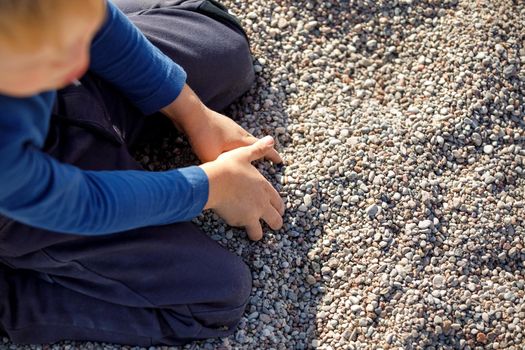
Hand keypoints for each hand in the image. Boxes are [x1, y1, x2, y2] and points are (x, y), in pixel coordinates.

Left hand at [161, 84, 280, 162]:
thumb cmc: (204, 136)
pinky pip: (232, 135)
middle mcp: (239, 132)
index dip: (272, 156)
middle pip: (255, 142)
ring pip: (244, 138)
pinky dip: (235, 142)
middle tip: (269, 155)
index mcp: (242, 141)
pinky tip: (228, 146)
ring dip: (248, 146)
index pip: (262, 149)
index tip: (280, 161)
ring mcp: (229, 126)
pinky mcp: (219, 123)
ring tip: (249, 154)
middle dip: (263, 150)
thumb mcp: (215, 159)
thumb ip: (224, 170)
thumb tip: (229, 181)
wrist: (191, 114)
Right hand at [199, 136, 284, 240]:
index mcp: (264, 188)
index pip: (278, 202)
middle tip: (270, 225)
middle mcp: (262, 203)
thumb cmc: (227, 167)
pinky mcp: (240, 222)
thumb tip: (271, 139)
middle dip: (275, 224)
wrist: (213, 182)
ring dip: (258, 233)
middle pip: (276, 221)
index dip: (279, 209)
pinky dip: (241, 229)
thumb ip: (258, 149)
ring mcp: (252, 214)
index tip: (278, 212)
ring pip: (261, 232)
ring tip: (254, 234)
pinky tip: (235, 224)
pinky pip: (244, 230)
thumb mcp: (244, 154)